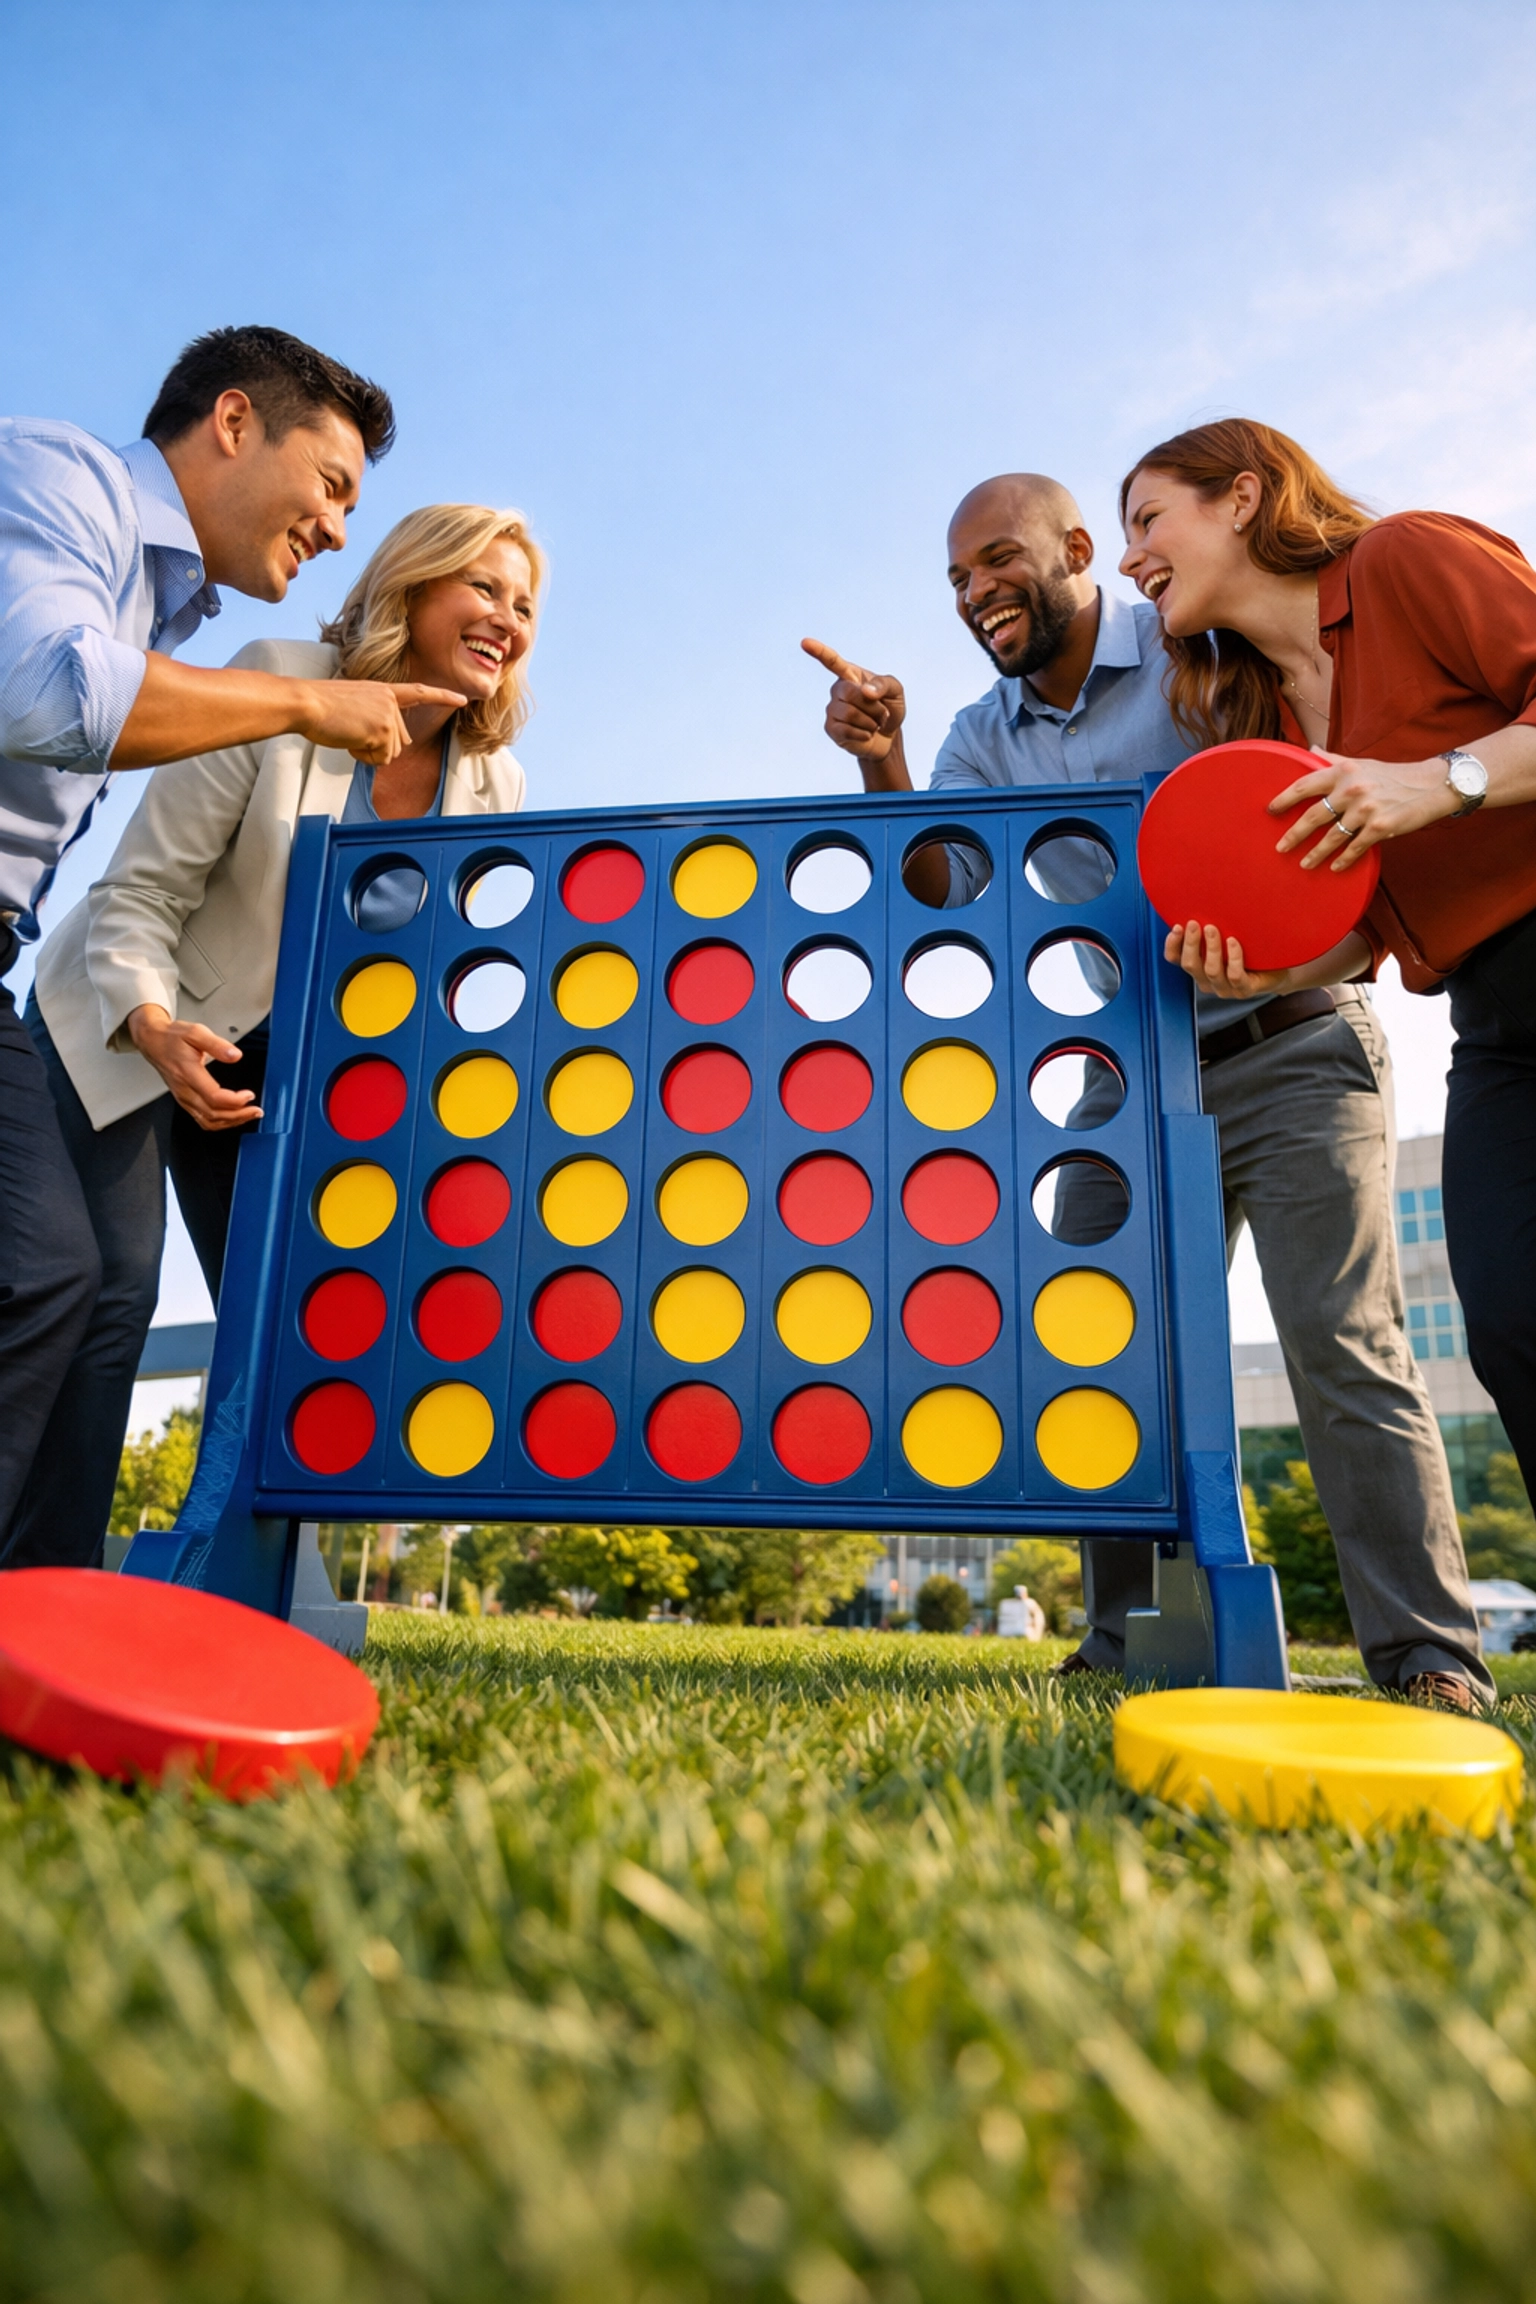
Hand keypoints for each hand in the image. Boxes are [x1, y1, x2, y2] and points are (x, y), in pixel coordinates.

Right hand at [127, 1005, 263, 1131]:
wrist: (153, 1042)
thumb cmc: (173, 1038)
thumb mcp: (195, 1032)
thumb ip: (216, 1044)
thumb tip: (235, 1055)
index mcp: (188, 1073)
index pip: (213, 1097)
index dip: (234, 1101)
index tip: (249, 1095)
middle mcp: (184, 1090)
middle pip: (213, 1114)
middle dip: (238, 1116)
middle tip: (256, 1110)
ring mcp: (183, 1098)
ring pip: (208, 1121)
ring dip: (231, 1122)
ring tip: (248, 1115)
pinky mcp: (184, 1100)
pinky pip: (203, 1119)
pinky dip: (220, 1122)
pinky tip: (233, 1116)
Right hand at [294, 679, 466, 767]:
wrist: (307, 703)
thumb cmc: (320, 706)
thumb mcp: (353, 704)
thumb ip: (375, 718)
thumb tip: (386, 747)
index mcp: (383, 690)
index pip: (419, 693)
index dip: (442, 697)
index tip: (462, 699)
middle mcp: (390, 701)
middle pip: (400, 741)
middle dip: (378, 747)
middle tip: (351, 731)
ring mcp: (388, 716)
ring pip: (390, 754)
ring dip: (368, 753)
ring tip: (347, 733)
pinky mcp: (383, 731)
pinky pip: (379, 760)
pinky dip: (362, 757)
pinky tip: (348, 739)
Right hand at [800, 638, 905, 760]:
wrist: (888, 735)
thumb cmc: (889, 707)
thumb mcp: (895, 690)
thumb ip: (883, 684)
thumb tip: (864, 691)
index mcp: (850, 675)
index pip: (832, 661)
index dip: (819, 651)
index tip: (805, 642)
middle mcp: (837, 690)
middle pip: (850, 693)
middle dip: (873, 706)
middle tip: (882, 713)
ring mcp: (832, 710)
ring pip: (850, 714)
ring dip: (871, 721)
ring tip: (875, 724)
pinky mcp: (831, 729)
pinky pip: (846, 730)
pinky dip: (864, 733)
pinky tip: (867, 734)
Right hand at [1163, 921, 1293, 1000]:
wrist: (1278, 971)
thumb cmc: (1249, 951)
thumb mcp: (1226, 936)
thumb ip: (1212, 926)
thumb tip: (1205, 895)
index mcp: (1198, 967)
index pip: (1175, 959)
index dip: (1172, 944)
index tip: (1177, 926)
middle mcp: (1208, 980)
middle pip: (1190, 965)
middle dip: (1191, 943)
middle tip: (1194, 923)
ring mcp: (1226, 988)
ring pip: (1211, 971)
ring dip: (1211, 948)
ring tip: (1213, 929)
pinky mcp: (1245, 990)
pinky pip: (1235, 976)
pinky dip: (1233, 958)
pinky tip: (1234, 942)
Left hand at [1269, 749, 1455, 870]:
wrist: (1430, 786)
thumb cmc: (1392, 775)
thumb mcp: (1361, 763)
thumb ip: (1334, 760)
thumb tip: (1309, 750)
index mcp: (1344, 772)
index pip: (1305, 784)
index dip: (1284, 798)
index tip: (1270, 810)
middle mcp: (1352, 789)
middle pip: (1313, 816)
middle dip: (1294, 835)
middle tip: (1280, 847)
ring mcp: (1366, 810)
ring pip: (1332, 837)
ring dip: (1315, 854)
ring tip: (1304, 864)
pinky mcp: (1380, 828)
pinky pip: (1354, 848)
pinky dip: (1343, 859)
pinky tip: (1334, 867)